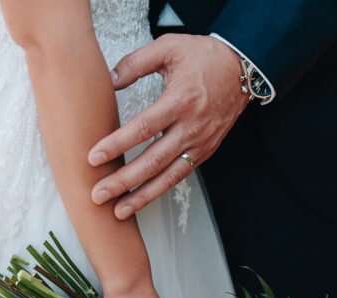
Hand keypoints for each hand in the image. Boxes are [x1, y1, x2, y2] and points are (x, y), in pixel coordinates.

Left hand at [88, 35, 248, 218]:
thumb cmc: (204, 58)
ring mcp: (200, 144)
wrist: (243, 71)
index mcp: (181, 100)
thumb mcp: (170, 47)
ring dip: (141, 196)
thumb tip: (109, 81)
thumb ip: (136, 63)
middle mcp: (192, 127)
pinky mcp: (204, 153)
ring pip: (167, 177)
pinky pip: (178, 176)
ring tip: (118, 211)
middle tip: (98, 194)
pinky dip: (158, 191)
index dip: (117, 144)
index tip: (94, 157)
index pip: (144, 128)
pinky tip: (139, 200)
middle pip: (153, 161)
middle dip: (124, 181)